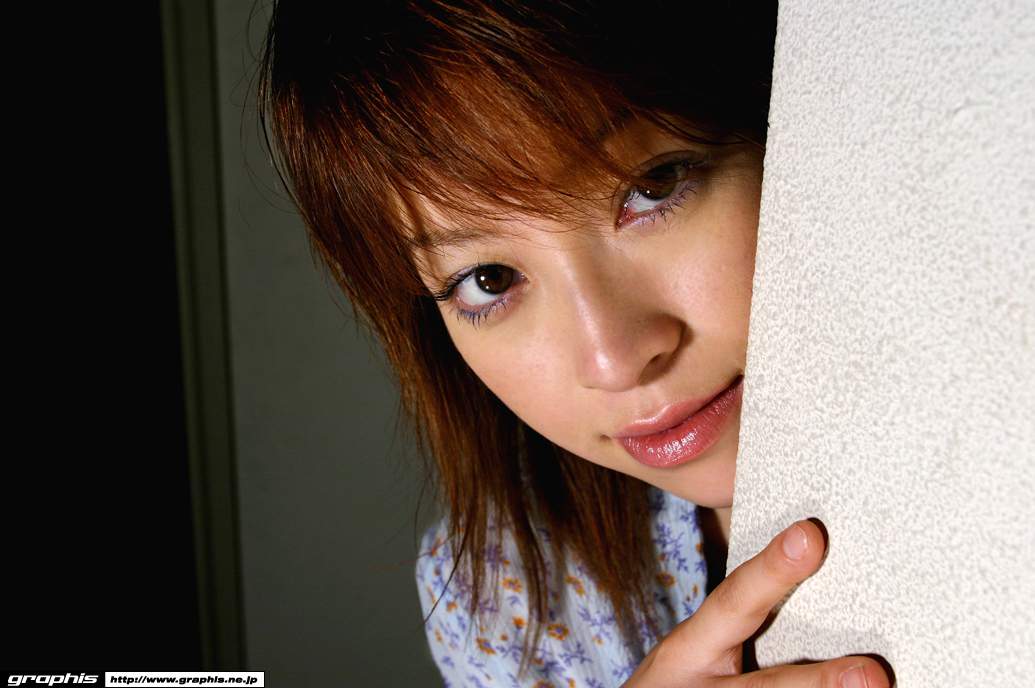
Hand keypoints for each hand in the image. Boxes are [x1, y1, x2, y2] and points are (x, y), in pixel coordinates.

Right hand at [623, 519, 891, 686]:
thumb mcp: (688, 656)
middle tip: (873, 674)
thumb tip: (811, 562)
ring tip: (876, 687)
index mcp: (689, 653)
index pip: (731, 603)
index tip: (810, 536)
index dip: (769, 571)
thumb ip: (737, 626)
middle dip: (819, 684)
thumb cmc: (678, 687)